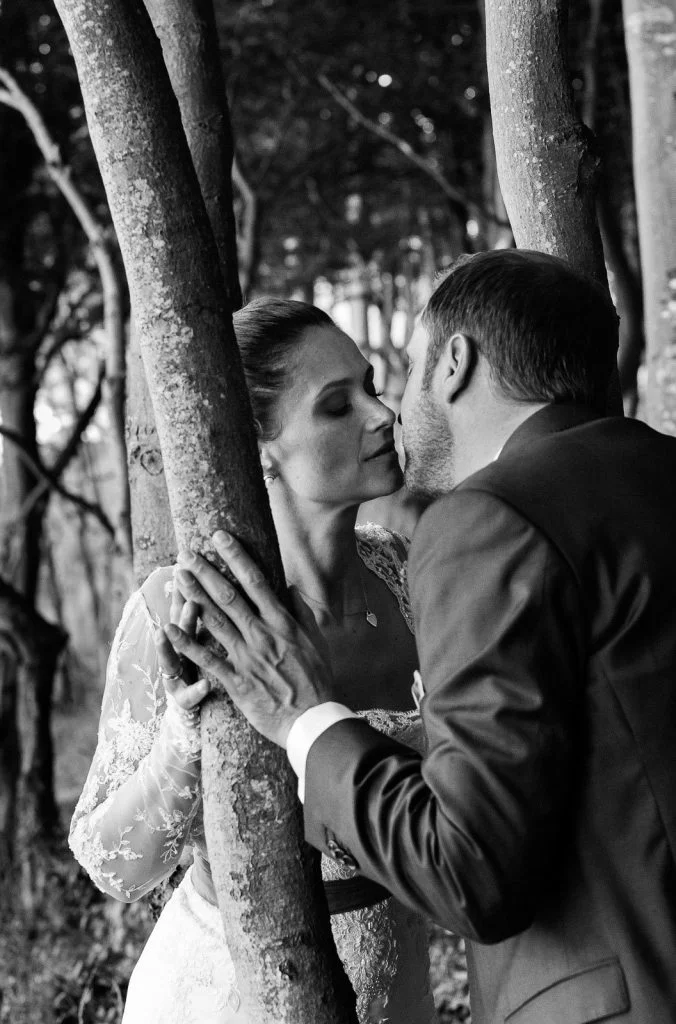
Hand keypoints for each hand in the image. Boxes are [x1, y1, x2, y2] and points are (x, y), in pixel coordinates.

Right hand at [152, 576, 210, 718]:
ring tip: (163, 631)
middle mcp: (180, 653)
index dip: (186, 586)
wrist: (190, 715)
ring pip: (174, 658)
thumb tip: (213, 581)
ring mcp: (179, 676)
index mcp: (189, 637)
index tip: (186, 562)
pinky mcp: (183, 701)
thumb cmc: (205, 672)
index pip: (187, 607)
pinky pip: (189, 696)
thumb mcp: (208, 641)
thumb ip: (208, 614)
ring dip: (172, 643)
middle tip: (180, 583)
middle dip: (179, 604)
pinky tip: (206, 685)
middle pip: (179, 627)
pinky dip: (196, 690)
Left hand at [165, 532, 332, 746]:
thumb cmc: (318, 682)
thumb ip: (302, 613)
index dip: (236, 556)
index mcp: (283, 622)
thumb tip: (289, 588)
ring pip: (215, 621)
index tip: (220, 537)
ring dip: (194, 596)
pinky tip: (168, 629)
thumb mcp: (317, 642)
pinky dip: (187, 644)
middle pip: (229, 596)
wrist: (314, 720)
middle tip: (187, 553)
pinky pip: (206, 660)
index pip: (256, 581)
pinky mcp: (236, 681)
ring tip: (178, 576)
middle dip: (206, 571)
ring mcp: (247, 657)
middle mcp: (262, 635)